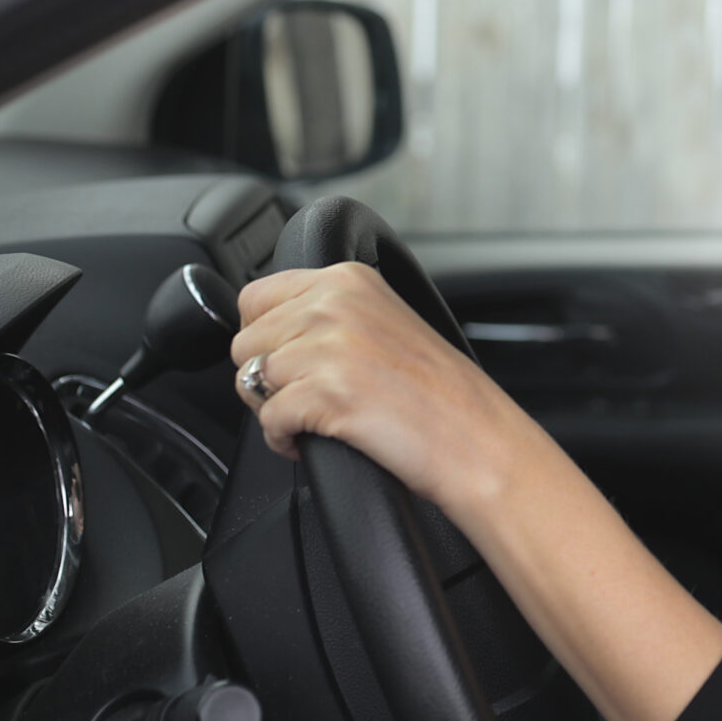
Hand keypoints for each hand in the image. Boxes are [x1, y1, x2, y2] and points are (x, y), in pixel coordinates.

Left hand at [229, 262, 532, 512]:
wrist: (476, 438)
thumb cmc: (439, 393)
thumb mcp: (385, 321)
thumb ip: (331, 312)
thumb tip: (271, 326)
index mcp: (349, 280)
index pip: (255, 296)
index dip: (264, 335)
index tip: (287, 358)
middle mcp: (334, 304)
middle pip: (245, 340)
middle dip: (265, 375)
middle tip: (305, 395)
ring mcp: (329, 346)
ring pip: (249, 379)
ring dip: (273, 408)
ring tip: (314, 418)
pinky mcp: (324, 393)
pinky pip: (267, 419)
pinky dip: (284, 439)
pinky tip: (316, 440)